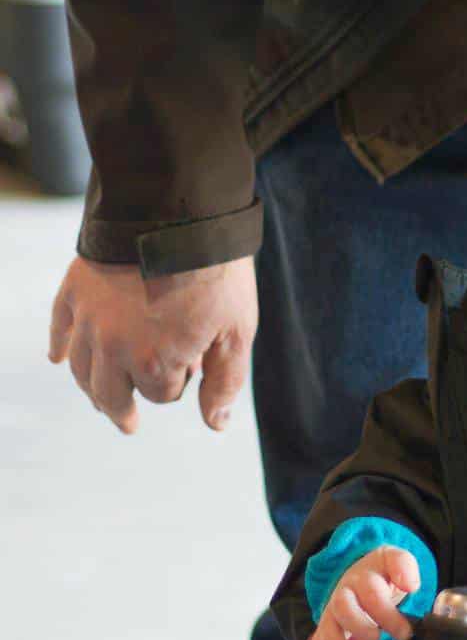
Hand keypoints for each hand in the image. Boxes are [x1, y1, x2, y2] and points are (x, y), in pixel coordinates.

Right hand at [48, 254, 257, 435]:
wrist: (181, 215)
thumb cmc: (217, 273)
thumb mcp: (236, 330)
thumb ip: (224, 382)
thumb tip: (215, 424)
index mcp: (154, 363)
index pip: (162, 395)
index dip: (180, 382)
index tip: (195, 360)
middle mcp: (113, 348)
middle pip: (111, 394)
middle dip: (122, 409)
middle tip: (126, 422)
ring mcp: (90, 319)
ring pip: (81, 368)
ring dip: (91, 387)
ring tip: (100, 399)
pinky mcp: (77, 289)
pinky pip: (60, 325)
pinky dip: (59, 343)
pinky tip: (56, 356)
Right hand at [306, 546, 420, 639]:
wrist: (359, 577)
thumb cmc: (381, 576)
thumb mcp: (397, 564)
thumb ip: (406, 569)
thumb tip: (411, 585)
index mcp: (367, 574)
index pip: (375, 583)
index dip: (391, 601)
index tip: (408, 615)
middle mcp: (346, 590)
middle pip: (344, 605)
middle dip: (361, 625)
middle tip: (381, 639)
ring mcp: (333, 611)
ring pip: (328, 625)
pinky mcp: (325, 630)